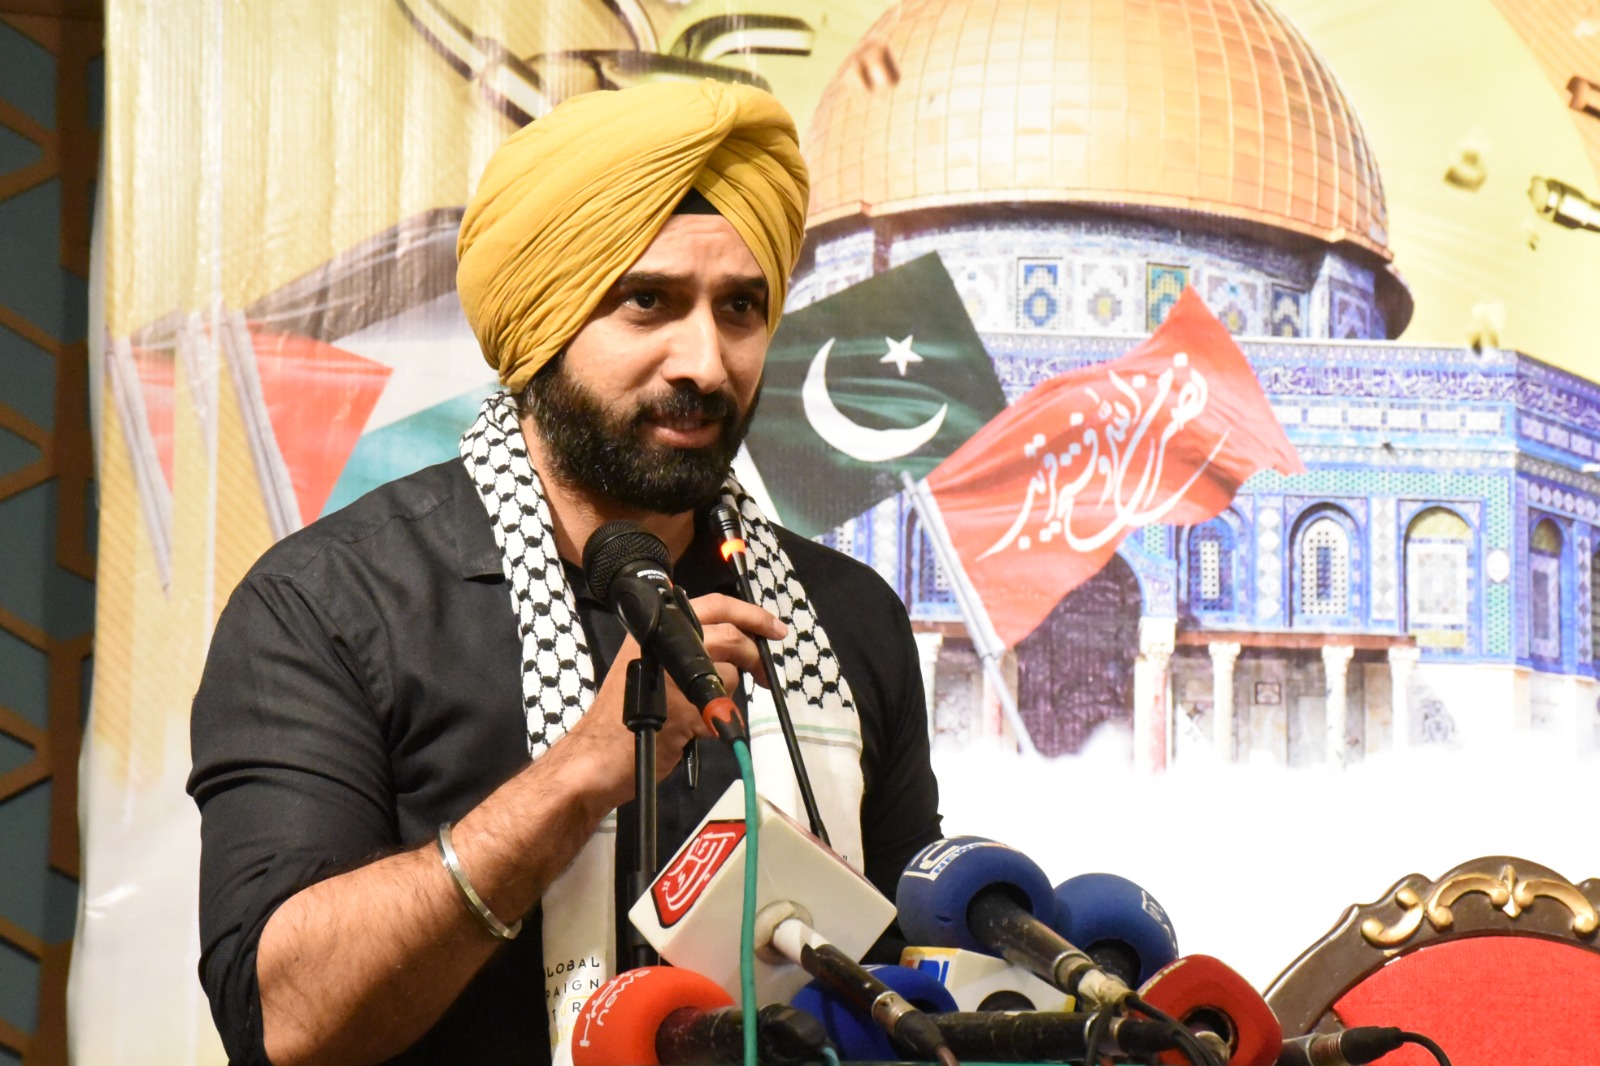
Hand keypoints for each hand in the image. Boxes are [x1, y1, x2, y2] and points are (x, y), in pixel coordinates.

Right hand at [564, 593, 786, 802]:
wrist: (600, 754)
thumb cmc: (625, 711)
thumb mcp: (649, 663)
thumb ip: (684, 646)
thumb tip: (736, 639)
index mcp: (655, 628)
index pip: (715, 605)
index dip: (751, 614)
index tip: (774, 628)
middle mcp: (665, 644)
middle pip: (730, 637)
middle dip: (754, 656)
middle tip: (764, 674)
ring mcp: (675, 675)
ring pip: (729, 675)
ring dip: (726, 696)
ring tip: (701, 711)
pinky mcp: (686, 707)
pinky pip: (721, 709)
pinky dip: (716, 721)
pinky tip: (693, 729)